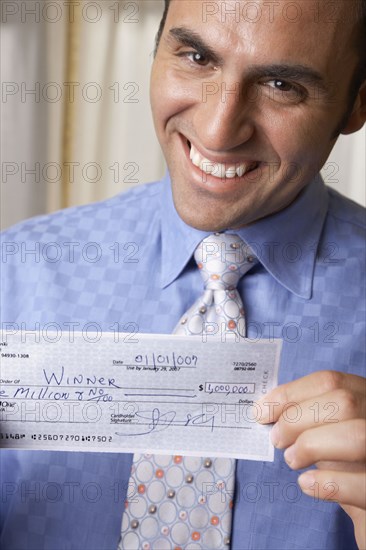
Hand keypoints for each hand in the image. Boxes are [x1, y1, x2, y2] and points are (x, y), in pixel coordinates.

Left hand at [257, 370, 365, 548]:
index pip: (329, 381)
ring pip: (356, 436)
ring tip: (292, 460)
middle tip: (277, 439)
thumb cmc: (347, 462)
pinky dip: (329, 484)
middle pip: (343, 403)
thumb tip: (267, 412)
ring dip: (312, 446)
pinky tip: (307, 484)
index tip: (261, 411)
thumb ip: (309, 416)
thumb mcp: (331, 429)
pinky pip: (362, 484)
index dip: (290, 393)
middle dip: (298, 419)